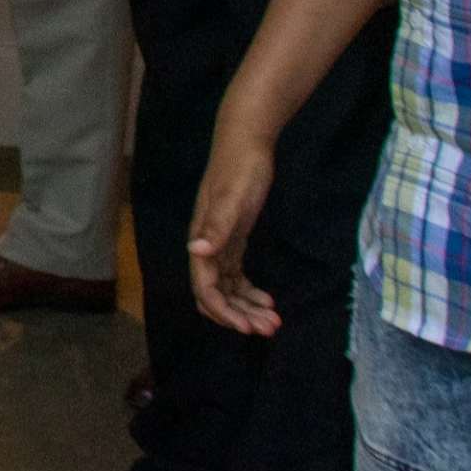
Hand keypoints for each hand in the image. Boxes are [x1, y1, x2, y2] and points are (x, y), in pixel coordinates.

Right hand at [187, 120, 281, 336]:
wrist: (246, 142)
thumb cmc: (239, 169)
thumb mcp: (231, 198)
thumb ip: (216, 226)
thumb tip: (197, 251)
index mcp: (202, 240)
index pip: (205, 288)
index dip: (224, 312)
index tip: (248, 328)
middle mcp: (207, 247)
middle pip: (216, 294)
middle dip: (239, 315)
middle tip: (270, 328)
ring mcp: (220, 243)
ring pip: (228, 288)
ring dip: (247, 308)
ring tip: (274, 320)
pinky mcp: (234, 239)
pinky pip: (236, 276)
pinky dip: (249, 292)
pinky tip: (268, 300)